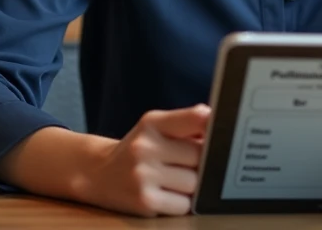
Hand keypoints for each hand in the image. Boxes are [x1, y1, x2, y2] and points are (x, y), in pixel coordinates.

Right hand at [78, 104, 210, 216]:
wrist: (99, 174)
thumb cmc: (138, 150)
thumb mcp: (156, 127)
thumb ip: (187, 123)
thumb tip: (220, 123)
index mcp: (152, 123)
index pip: (196, 118)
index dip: (214, 126)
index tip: (222, 132)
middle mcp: (145, 147)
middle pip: (200, 157)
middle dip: (200, 163)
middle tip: (188, 163)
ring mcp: (143, 175)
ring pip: (195, 183)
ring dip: (193, 185)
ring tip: (175, 180)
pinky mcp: (145, 201)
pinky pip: (184, 205)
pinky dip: (182, 203)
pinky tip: (167, 195)